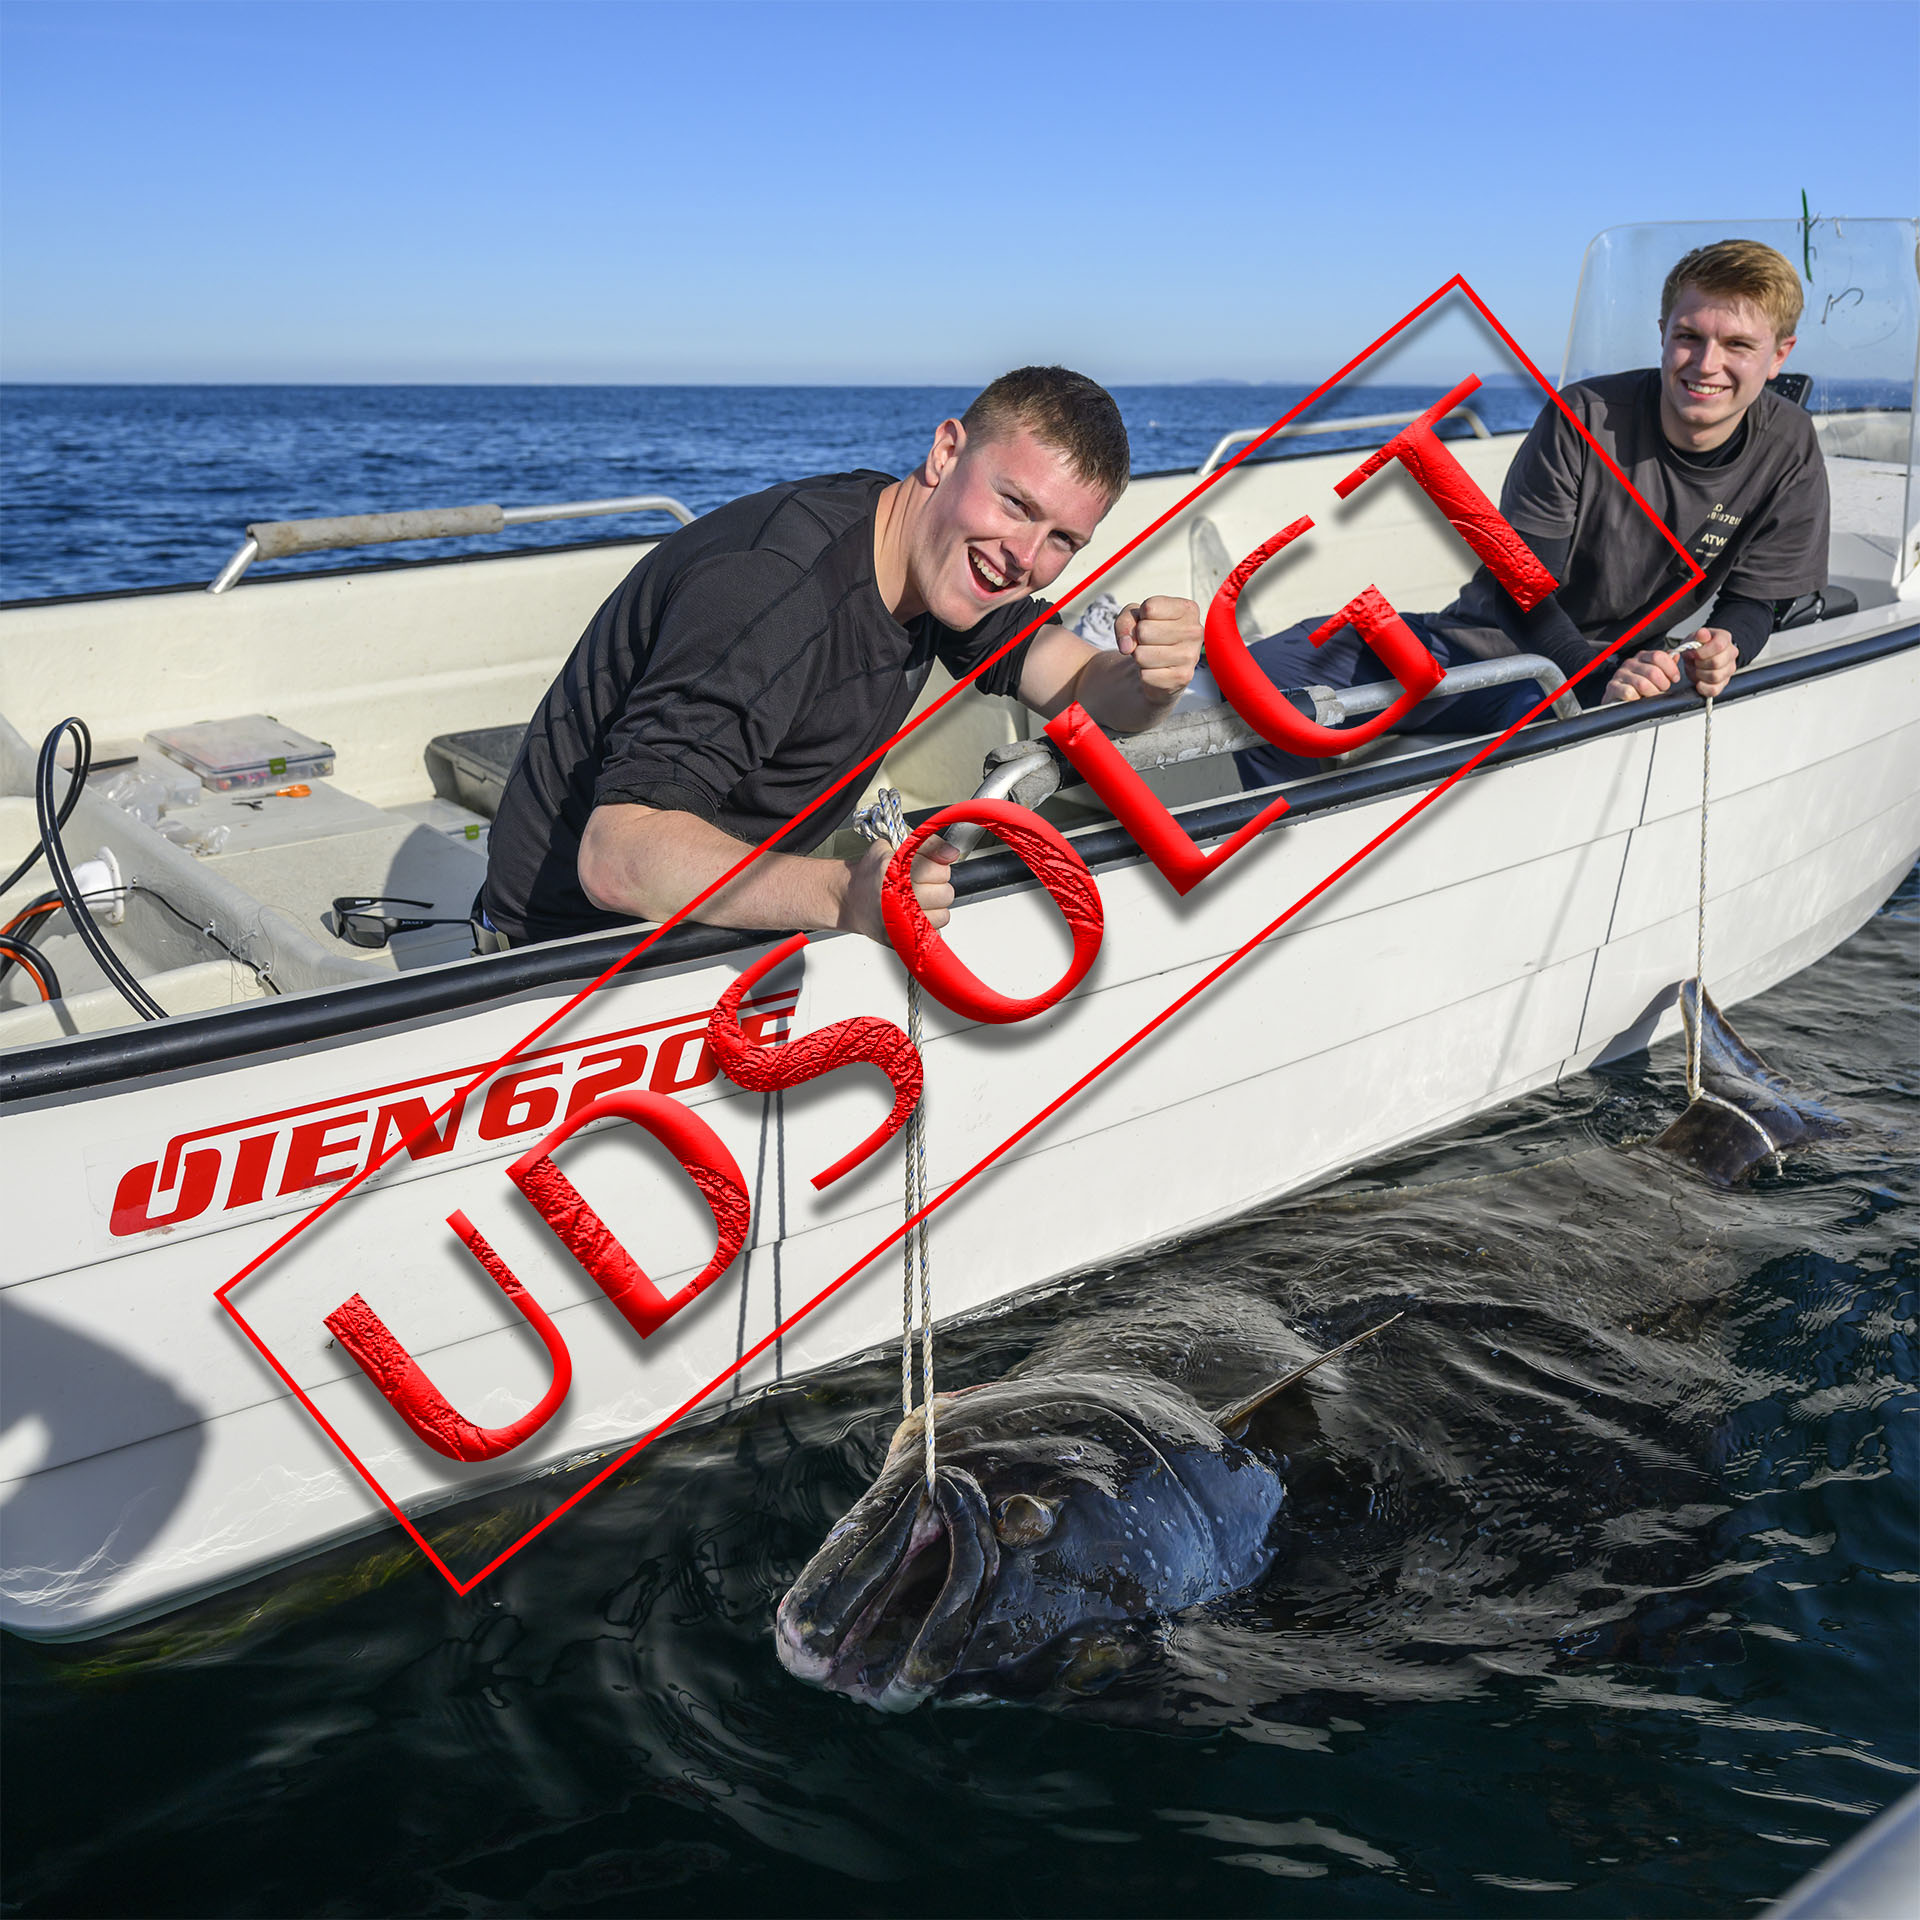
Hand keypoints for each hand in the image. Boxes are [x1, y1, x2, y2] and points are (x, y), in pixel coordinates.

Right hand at [840, 833, 957, 943]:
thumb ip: (927, 845)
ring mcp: (897, 920)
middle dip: (937, 887)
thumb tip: (952, 853)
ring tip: (919, 901)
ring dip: (935, 908)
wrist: (850, 898)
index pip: (939, 870)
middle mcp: (894, 896)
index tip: (928, 867)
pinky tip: (914, 915)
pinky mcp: (900, 938)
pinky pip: (933, 932)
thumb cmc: (872, 873)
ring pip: (943, 915)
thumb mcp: (895, 846)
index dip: (937, 867)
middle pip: (945, 893)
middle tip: (922, 885)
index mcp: (893, 870)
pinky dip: (927, 924)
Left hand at [1113, 594, 1201, 707]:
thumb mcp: (1135, 618)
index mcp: (1188, 609)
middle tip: (1150, 642)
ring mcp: (1191, 656)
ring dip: (1140, 656)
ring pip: (1141, 655)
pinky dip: (1144, 673)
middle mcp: (1194, 631)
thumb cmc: (1152, 635)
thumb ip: (1125, 622)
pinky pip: (1145, 675)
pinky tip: (1157, 668)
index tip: (1150, 621)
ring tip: (1152, 654)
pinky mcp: (1182, 678)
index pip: (1149, 607)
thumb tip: (1127, 646)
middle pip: (1143, 631)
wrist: (1163, 666)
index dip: (1140, 617)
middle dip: (1138, 638)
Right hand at [1603, 648, 1683, 704]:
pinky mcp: (1613, 686)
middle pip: (1653, 672)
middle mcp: (1630, 663)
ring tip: (1651, 696)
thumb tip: (1676, 655)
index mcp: (1642, 657)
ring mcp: (1620, 674)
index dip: (1671, 669)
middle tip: (1662, 689)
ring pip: (1642, 684)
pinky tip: (1638, 699)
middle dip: (1662, 684)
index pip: (1659, 656)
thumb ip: (1665, 665)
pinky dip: (1636, 698)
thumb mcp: (1654, 673)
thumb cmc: (1638, 686)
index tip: (1675, 678)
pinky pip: (1629, 692)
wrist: (1618, 698)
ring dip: (1651, 693)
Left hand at [1681, 628, 1736, 697]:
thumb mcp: (1693, 638)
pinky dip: (1703, 688)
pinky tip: (1699, 682)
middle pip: (1716, 662)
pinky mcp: (1724, 683)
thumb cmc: (1697, 647)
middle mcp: (1731, 653)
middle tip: (1695, 661)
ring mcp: (1729, 669)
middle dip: (1700, 663)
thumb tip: (1702, 634)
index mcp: (1725, 639)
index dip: (1703, 651)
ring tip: (1697, 669)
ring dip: (1701, 675)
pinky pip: (1715, 690)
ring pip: (1716, 676)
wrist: (1697, 657)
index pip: (1719, 645)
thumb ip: (1698, 636)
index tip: (1694, 653)